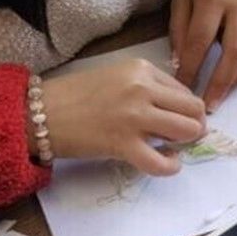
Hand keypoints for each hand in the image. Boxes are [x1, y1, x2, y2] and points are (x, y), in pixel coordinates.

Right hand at [37, 59, 206, 174]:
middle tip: (187, 135)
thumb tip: (176, 105)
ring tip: (176, 147)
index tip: (181, 118)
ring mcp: (134, 117)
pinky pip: (160, 162)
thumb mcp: (117, 75)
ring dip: (188, 142)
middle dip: (196, 124)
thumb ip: (147, 85)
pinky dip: (171, 166)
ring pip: (186, 131)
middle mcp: (143, 89)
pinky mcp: (122, 144)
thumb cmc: (75, 94)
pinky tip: (169, 164)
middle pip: (193, 108)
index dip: (187, 107)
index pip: (184, 89)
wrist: (40, 113)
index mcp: (142, 69)